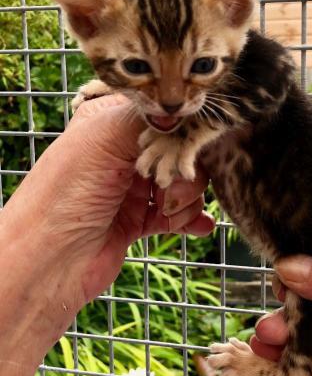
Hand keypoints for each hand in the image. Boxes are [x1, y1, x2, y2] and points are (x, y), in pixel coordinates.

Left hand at [0, 95, 213, 375]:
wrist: (47, 263)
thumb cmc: (65, 194)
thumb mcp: (105, 138)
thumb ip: (149, 117)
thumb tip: (184, 111)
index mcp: (110, 124)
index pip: (161, 114)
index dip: (179, 130)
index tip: (180, 145)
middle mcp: (123, 154)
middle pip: (181, 150)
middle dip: (184, 170)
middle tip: (164, 187)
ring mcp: (132, 188)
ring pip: (185, 183)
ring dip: (187, 199)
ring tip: (167, 213)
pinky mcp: (140, 220)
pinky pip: (179, 214)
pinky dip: (192, 218)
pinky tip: (199, 225)